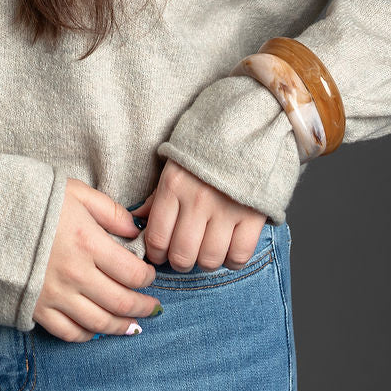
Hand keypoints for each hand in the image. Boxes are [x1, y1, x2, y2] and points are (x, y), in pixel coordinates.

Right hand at [33, 177, 162, 342]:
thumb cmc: (33, 201)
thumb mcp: (75, 192)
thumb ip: (110, 211)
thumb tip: (135, 231)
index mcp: (88, 242)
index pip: (132, 272)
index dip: (147, 277)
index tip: (149, 275)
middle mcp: (75, 273)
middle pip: (121, 302)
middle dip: (143, 307)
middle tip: (153, 307)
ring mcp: (55, 294)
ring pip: (99, 322)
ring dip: (122, 327)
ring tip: (135, 326)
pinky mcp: (36, 308)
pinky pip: (68, 332)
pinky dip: (87, 335)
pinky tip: (96, 330)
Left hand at [133, 158, 266, 270]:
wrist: (247, 128)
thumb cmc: (205, 150)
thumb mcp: (175, 166)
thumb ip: (157, 198)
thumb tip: (136, 221)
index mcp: (174, 185)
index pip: (157, 238)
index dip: (156, 254)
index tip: (160, 254)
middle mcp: (198, 200)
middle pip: (182, 256)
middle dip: (180, 262)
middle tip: (183, 256)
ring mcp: (227, 209)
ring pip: (209, 260)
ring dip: (206, 262)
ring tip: (206, 250)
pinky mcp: (253, 215)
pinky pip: (239, 256)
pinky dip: (232, 260)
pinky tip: (229, 249)